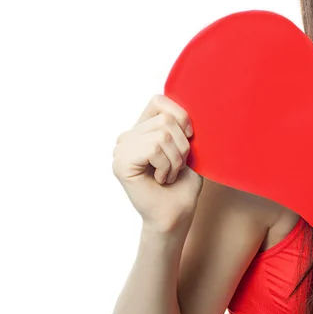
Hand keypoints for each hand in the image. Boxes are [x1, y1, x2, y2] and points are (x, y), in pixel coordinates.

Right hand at [112, 94, 203, 233]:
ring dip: (176, 159)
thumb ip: (181, 123)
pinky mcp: (121, 163)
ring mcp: (121, 148)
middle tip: (176, 166)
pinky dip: (166, 165)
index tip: (189, 138)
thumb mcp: (188, 146)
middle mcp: (128, 136)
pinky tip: (160, 179)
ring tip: (168, 174)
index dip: (181, 116)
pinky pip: (153, 148)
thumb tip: (190, 102)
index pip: (159, 99)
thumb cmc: (184, 182)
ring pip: (162, 133)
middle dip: (182, 145)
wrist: (177, 214)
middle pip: (166, 118)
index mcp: (143, 128)